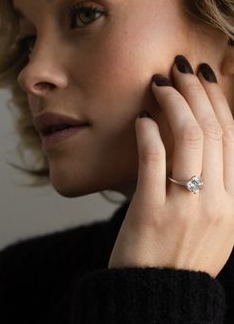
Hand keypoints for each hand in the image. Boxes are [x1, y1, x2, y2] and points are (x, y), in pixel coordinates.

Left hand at [108, 55, 233, 277]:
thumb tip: (203, 141)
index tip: (204, 78)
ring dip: (173, 103)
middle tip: (179, 68)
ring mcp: (186, 208)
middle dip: (196, 92)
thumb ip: (213, 186)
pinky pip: (153, 160)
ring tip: (159, 84)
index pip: (231, 138)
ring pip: (190, 138)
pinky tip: (141, 118)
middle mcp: (217, 201)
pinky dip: (148, 133)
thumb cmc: (178, 255)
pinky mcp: (152, 213)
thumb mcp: (212, 225)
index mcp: (233, 202)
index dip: (218, 101)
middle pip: (213, 130)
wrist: (156, 296)